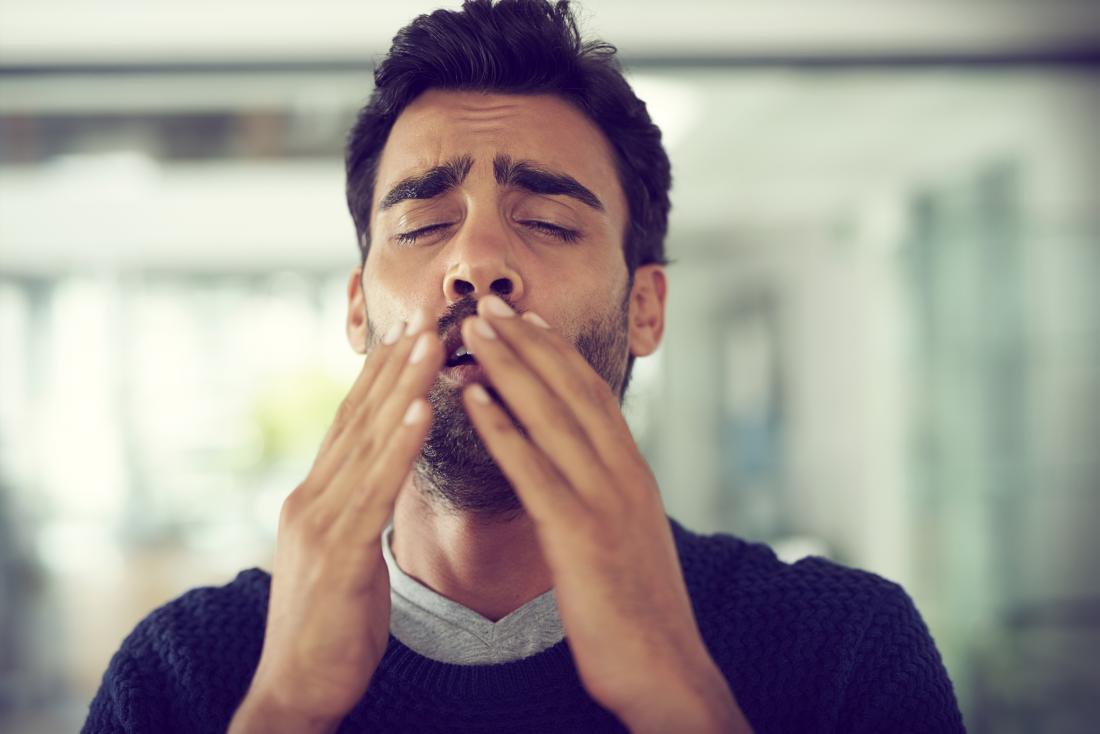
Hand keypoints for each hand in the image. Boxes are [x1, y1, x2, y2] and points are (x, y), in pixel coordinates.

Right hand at [229, 310, 443, 733]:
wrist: (296, 690)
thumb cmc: (331, 625)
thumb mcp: (346, 555)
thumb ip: (359, 510)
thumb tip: (384, 477)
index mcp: (317, 497)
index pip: (353, 423)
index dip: (381, 376)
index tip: (411, 333)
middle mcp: (313, 497)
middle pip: (359, 418)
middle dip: (395, 364)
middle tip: (427, 314)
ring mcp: (320, 522)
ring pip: (368, 441)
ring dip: (403, 387)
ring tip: (432, 342)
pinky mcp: (339, 553)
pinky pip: (376, 489)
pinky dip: (400, 445)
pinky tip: (423, 409)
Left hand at [460, 296, 751, 732]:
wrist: (666, 671)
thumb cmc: (640, 612)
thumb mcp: (630, 538)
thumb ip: (608, 497)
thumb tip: (586, 470)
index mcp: (634, 473)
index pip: (592, 396)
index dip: (556, 353)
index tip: (526, 319)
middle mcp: (624, 474)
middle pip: (570, 391)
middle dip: (526, 342)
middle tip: (488, 304)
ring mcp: (605, 500)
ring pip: (551, 416)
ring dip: (508, 367)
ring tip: (471, 330)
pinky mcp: (580, 534)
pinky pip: (533, 469)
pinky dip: (501, 426)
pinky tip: (470, 397)